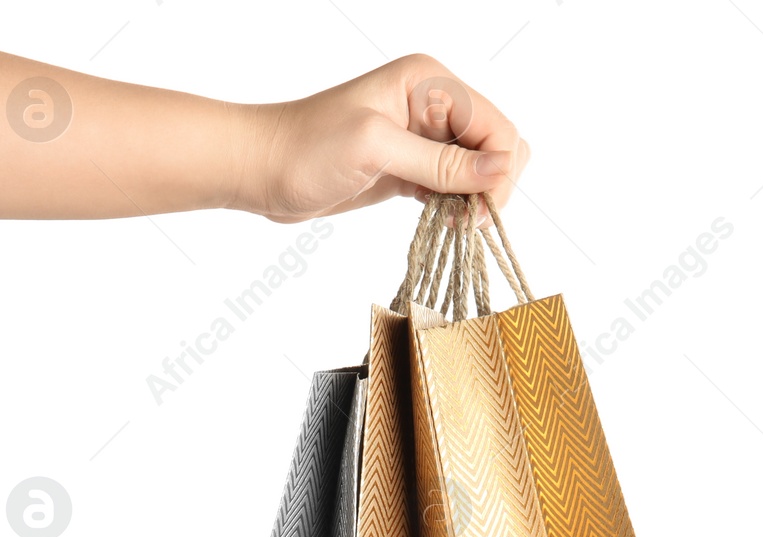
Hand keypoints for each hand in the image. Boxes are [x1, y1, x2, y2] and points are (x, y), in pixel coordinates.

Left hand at [240, 55, 529, 221]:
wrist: (262, 169)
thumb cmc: (306, 149)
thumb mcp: (375, 149)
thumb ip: (438, 162)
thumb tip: (500, 171)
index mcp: (430, 83)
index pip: (495, 124)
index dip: (500, 168)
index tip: (483, 211)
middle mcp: (432, 105)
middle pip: (494, 146)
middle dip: (492, 184)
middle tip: (468, 222)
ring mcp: (421, 138)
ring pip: (476, 170)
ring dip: (474, 200)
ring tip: (454, 227)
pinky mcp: (408, 169)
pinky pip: (450, 186)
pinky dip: (454, 206)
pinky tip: (443, 224)